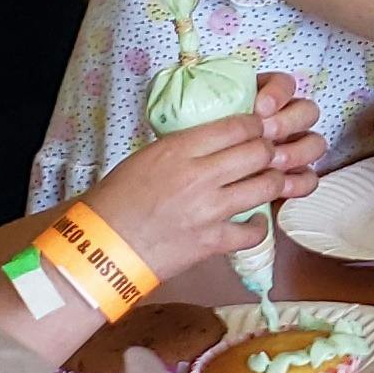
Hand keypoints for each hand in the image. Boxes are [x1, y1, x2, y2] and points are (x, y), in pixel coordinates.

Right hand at [81, 73, 325, 283]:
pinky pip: (254, 232)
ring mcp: (209, 210)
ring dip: (272, 181)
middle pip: (259, 151)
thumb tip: (216, 141)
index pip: (236, 126)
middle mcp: (199, 176)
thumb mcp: (147, 158)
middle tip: (267, 155)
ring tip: (268, 181)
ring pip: (266, 186)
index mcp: (179, 149)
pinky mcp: (212, 242)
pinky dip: (259, 226)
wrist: (101, 247)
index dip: (256, 125)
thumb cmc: (117, 199)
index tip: (259, 128)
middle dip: (269, 150)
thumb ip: (183, 148)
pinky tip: (255, 220)